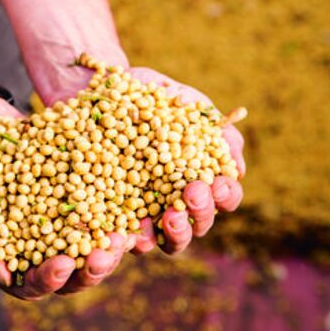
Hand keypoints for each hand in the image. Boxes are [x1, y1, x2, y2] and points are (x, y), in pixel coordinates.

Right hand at [0, 96, 135, 299]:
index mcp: (22, 267)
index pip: (38, 284)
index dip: (51, 279)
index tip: (61, 265)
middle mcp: (53, 252)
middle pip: (79, 273)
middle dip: (93, 268)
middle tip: (105, 255)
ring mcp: (75, 227)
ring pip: (100, 245)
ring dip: (115, 245)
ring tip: (124, 235)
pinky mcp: (91, 198)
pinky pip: (111, 210)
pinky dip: (123, 211)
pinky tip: (132, 205)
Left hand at [122, 67, 245, 255]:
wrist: (93, 89)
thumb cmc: (143, 94)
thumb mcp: (180, 100)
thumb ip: (212, 128)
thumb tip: (237, 166)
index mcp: (197, 175)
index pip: (222, 196)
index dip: (226, 195)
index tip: (218, 183)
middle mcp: (174, 201)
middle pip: (198, 224)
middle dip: (201, 212)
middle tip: (194, 194)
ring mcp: (143, 214)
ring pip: (168, 240)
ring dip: (176, 233)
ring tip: (170, 219)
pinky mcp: (111, 218)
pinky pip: (123, 239)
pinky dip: (130, 241)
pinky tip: (129, 234)